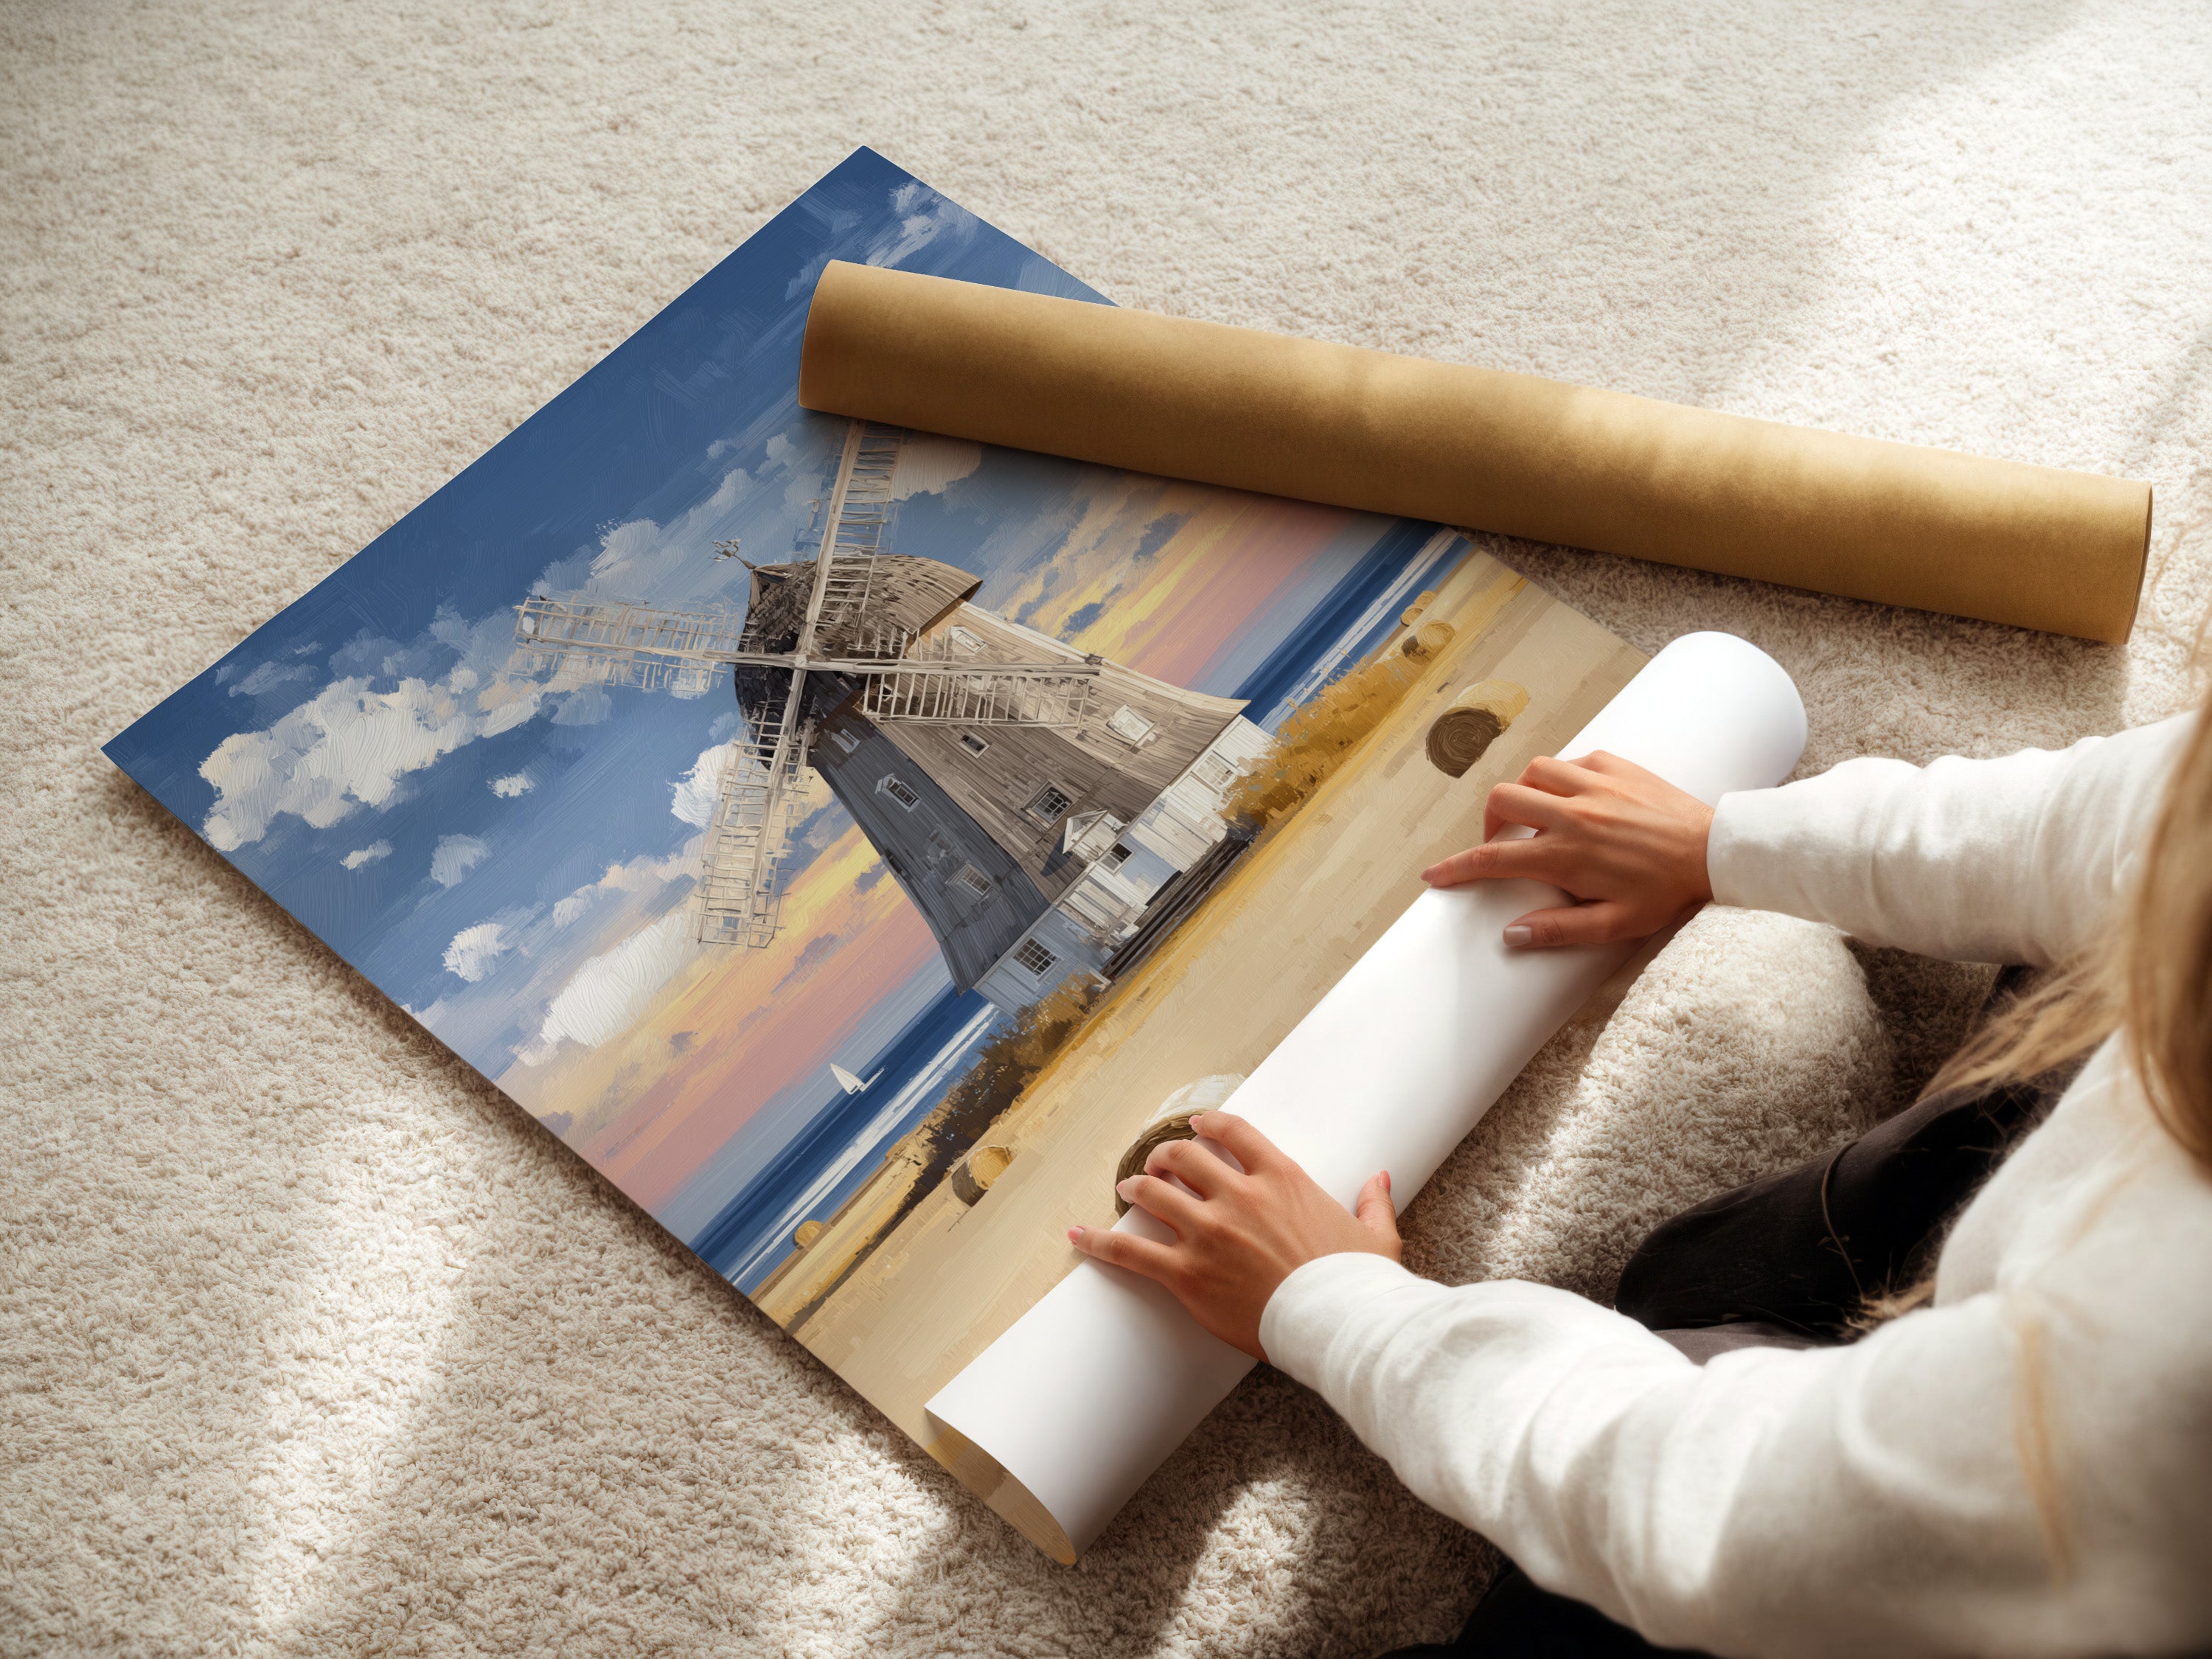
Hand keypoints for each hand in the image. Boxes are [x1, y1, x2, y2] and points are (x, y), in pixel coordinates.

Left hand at [1068, 1111, 1398, 1360]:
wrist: (1339, 1325)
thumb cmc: (1358, 1284)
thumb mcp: (1376, 1237)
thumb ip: (1373, 1202)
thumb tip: (1380, 1178)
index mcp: (1282, 1179)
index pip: (1234, 1133)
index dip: (1208, 1124)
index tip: (1195, 1125)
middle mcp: (1239, 1196)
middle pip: (1184, 1157)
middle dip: (1165, 1156)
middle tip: (1157, 1164)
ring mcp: (1209, 1233)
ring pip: (1154, 1193)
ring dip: (1137, 1187)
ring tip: (1127, 1188)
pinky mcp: (1188, 1274)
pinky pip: (1131, 1251)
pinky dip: (1099, 1242)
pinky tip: (1077, 1235)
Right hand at [1422, 750, 1713, 947]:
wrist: (1715, 851)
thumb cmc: (1666, 892)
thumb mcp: (1614, 924)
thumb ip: (1559, 930)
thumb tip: (1511, 935)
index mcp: (1566, 855)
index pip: (1493, 859)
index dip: (1456, 868)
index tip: (1434, 875)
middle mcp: (1573, 814)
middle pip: (1502, 800)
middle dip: (1489, 822)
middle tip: (1501, 843)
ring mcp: (1594, 784)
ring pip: (1532, 771)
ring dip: (1524, 793)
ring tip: (1536, 816)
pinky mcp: (1615, 765)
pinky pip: (1572, 760)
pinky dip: (1562, 777)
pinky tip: (1575, 797)